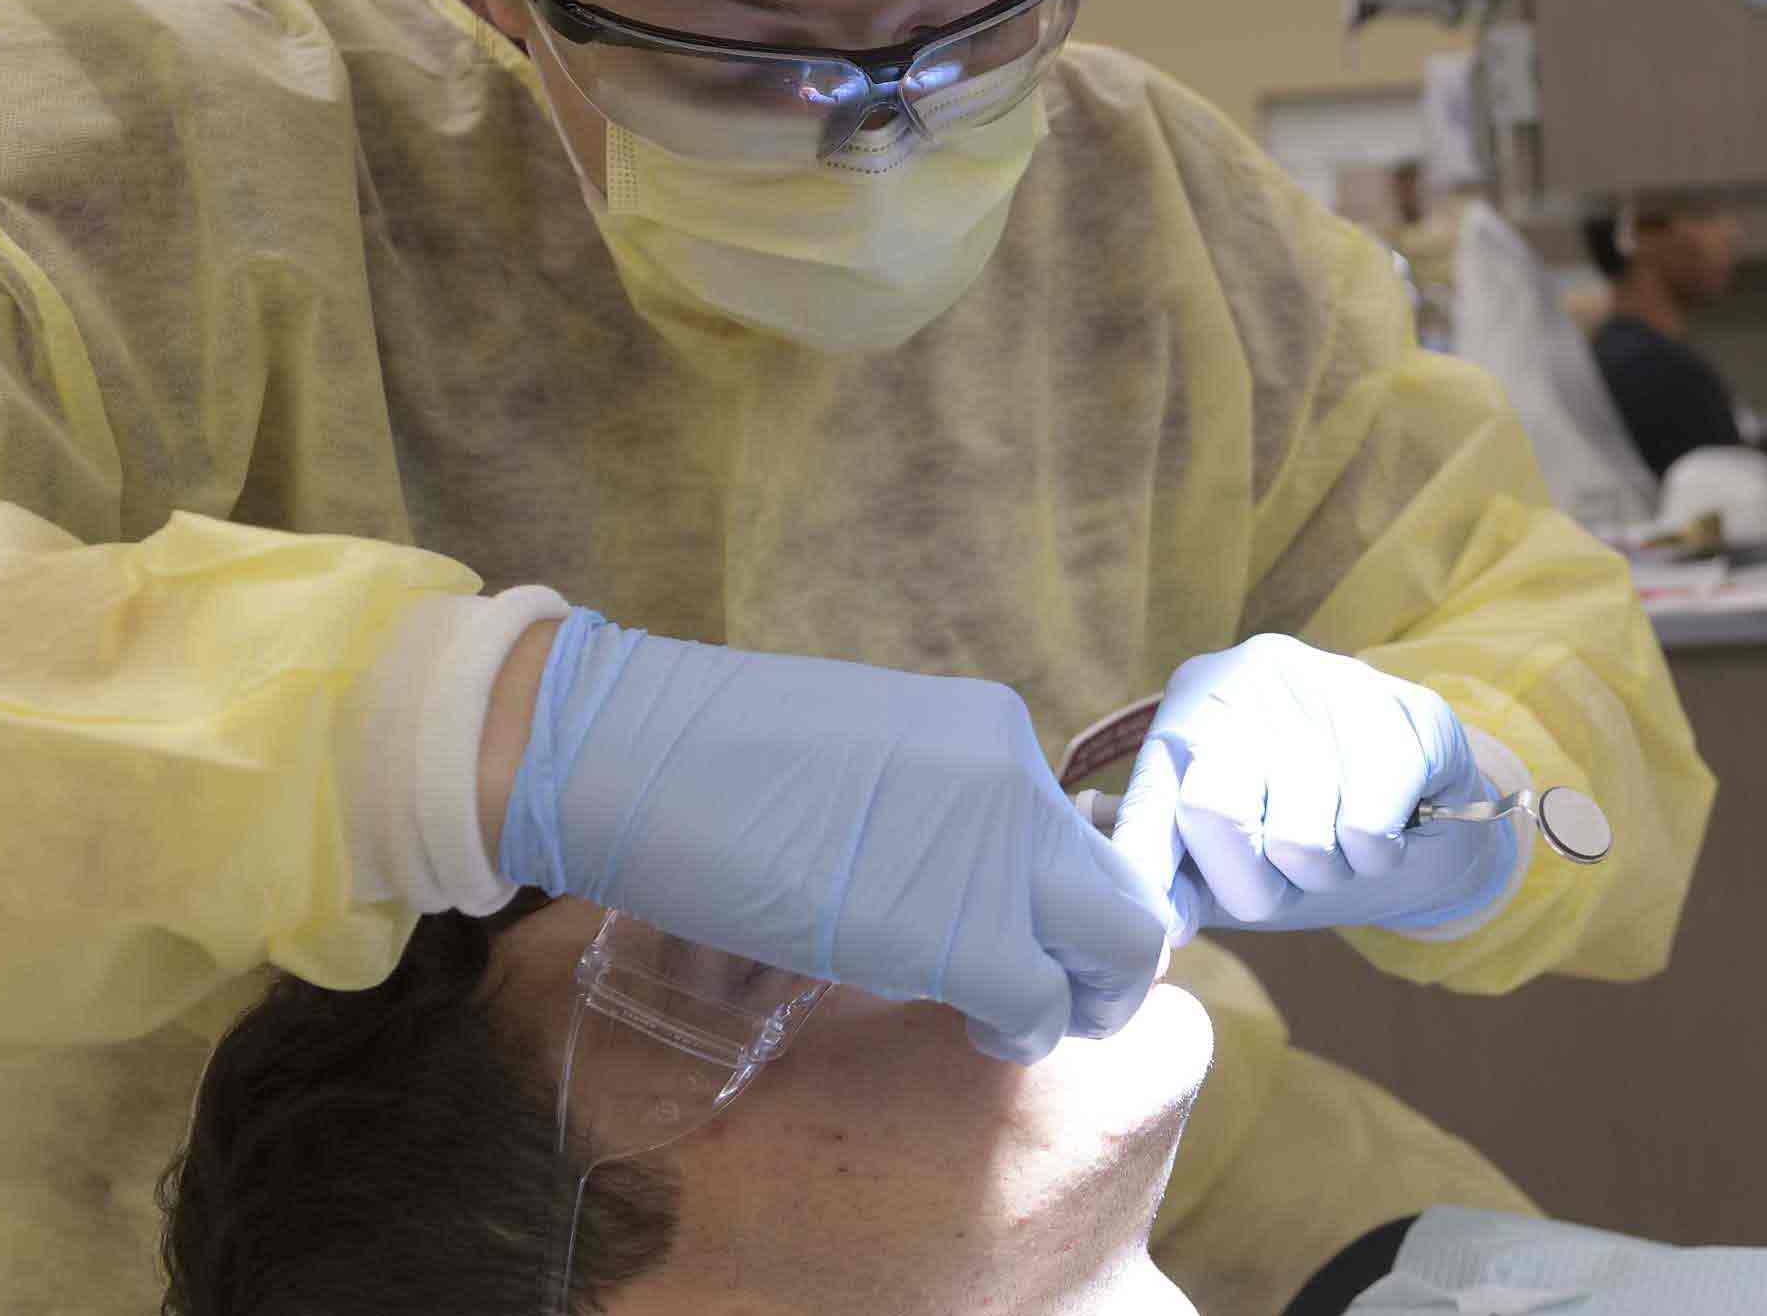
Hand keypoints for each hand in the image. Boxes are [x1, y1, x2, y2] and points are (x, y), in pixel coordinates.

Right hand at [496, 610, 1173, 1063]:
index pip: (1089, 839)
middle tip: (1060, 1002)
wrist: (635, 755)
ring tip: (1017, 1020)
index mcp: (996, 734)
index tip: (1052, 944)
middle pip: (1131, 899)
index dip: (1081, 907)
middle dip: (1113, 968)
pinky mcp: (965, 934)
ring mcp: (1000, 857)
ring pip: (1120, 953)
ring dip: (1083, 1005)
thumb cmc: (712, 763)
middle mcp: (1018, 786)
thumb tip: (951, 874)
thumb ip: (935, 809)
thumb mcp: (863, 764)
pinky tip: (976, 1030)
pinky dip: (1022, 1033)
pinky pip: (1039, 1005)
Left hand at [1115, 633, 1522, 939]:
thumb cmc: (1312, 825)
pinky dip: (1377, 858)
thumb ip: (1184, 883)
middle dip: (1252, 883)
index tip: (1165, 931)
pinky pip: (1367, 832)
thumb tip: (1160, 928)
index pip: (1150, 803)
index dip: (1147, 874)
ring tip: (1342, 835)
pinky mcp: (1400, 710)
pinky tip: (1389, 820)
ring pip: (1298, 840)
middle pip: (1212, 815)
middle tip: (1286, 873)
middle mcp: (1247, 678)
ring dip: (1325, 873)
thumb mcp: (1234, 853)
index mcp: (1190, 709)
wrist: (1433, 799)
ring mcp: (1326, 683)